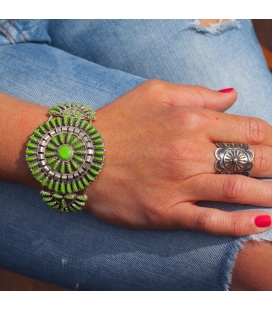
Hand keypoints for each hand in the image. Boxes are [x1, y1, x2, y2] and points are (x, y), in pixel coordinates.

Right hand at [87, 80, 271, 234]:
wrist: (78, 156)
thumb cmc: (116, 121)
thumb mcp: (154, 92)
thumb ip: (197, 93)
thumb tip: (232, 95)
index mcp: (190, 120)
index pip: (251, 129)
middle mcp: (189, 152)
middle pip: (253, 159)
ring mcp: (178, 184)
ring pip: (238, 190)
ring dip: (269, 194)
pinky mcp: (165, 212)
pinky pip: (211, 221)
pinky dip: (240, 225)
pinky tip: (262, 223)